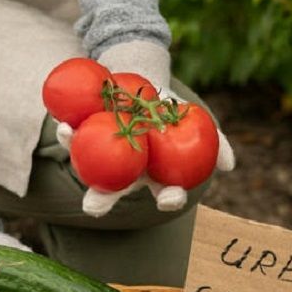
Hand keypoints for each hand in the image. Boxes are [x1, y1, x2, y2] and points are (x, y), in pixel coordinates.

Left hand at [56, 90, 235, 217]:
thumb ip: (216, 144)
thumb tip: (229, 165)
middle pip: (114, 191)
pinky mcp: (82, 134)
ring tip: (69, 142)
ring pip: (87, 163)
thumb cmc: (173, 112)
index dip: (167, 199)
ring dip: (76, 157)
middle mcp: (124, 172)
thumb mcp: (198, 123)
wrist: (144, 84)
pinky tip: (63, 122)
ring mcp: (100, 155)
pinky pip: (74, 134)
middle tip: (93, 206)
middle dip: (102, 201)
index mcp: (155, 176)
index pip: (164, 194)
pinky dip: (67, 129)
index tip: (170, 197)